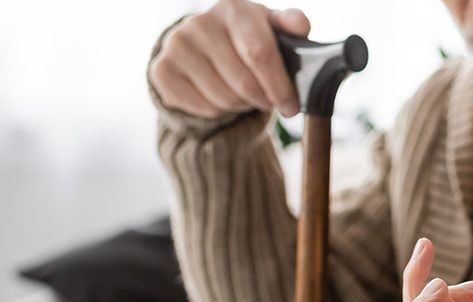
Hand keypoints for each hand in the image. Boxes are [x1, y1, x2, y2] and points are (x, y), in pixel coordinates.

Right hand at [150, 0, 309, 118]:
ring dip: (241, 106)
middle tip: (266, 100)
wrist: (205, 45)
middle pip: (243, 83)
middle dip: (262, 100)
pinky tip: (220, 96)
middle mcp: (201, 23)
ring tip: (243, 94)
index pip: (259, 53)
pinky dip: (218, 112)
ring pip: (223, 99)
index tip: (290, 107)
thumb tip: (301, 25)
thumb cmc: (248, 38)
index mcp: (235, 9)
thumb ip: (291, 25)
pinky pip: (203, 108)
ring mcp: (177, 45)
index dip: (278, 86)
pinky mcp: (162, 69)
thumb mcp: (272, 29)